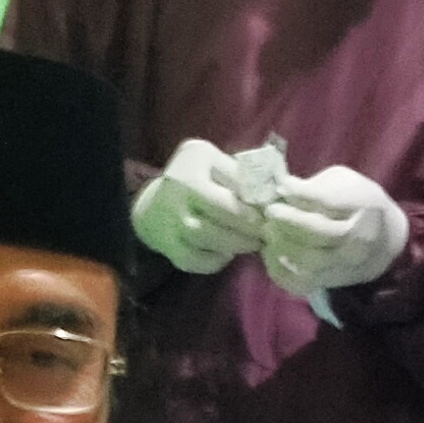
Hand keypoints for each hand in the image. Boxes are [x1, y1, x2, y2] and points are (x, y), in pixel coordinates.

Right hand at [132, 139, 266, 273]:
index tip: (270, 214)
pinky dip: (217, 261)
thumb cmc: (193, 177)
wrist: (153, 204)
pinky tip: (227, 253)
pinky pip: (199, 261)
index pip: (229, 192)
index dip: (254, 207)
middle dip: (249, 227)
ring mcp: (171, 226)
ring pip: (210, 240)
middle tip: (266, 232)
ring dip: (237, 244)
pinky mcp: (171, 249)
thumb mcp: (212, 161)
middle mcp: (177, 197)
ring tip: (252, 243)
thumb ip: (238, 173)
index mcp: (191, 172)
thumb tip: (270, 194)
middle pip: (222, 215)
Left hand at [261, 166, 408, 294]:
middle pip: (319, 233)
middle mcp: (359, 240)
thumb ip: (317, 186)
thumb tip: (282, 189)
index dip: (301, 193)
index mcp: (365, 205)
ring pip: (309, 261)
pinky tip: (271, 253)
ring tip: (269, 231)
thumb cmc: (359, 204)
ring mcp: (347, 266)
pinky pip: (302, 283)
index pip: (330, 200)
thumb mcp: (345, 183)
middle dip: (289, 220)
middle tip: (271, 211)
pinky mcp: (333, 282)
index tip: (282, 186)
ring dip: (282, 245)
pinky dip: (280, 270)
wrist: (386, 240)